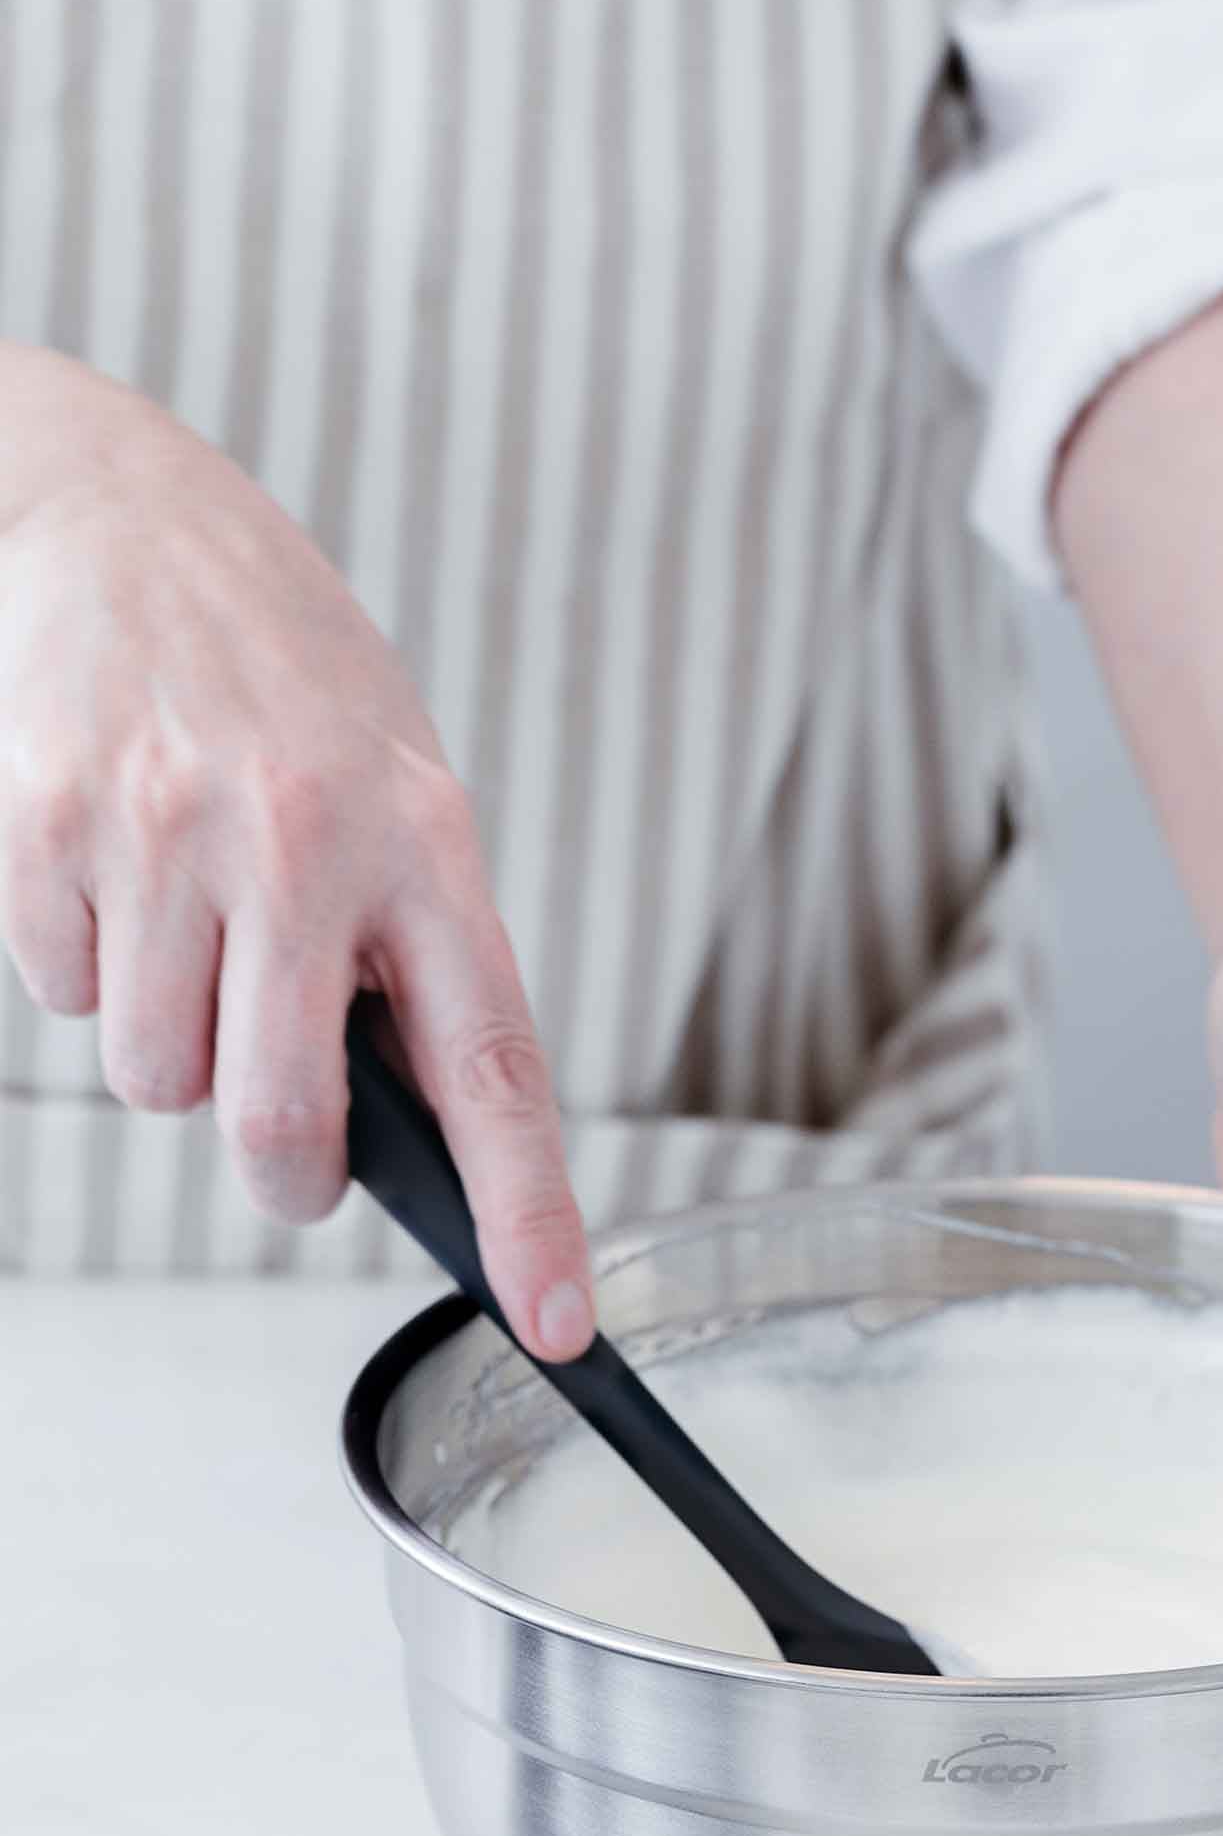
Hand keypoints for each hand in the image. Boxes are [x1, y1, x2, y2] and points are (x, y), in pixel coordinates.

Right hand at [0, 351, 592, 1354]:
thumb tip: (411, 1135)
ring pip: (154, 1077)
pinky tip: (112, 864)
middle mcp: (302, 838)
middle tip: (284, 1132)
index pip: (495, 1068)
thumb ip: (410, 950)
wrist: (119, 508)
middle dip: (280, 1168)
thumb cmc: (282, 674)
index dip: (530, 1215)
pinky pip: (56, 994)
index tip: (558, 1327)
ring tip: (188, 916)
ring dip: (168, 1041)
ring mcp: (165, 830)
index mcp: (426, 840)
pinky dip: (81, 961)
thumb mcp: (397, 786)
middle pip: (281, 1123)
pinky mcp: (48, 823)